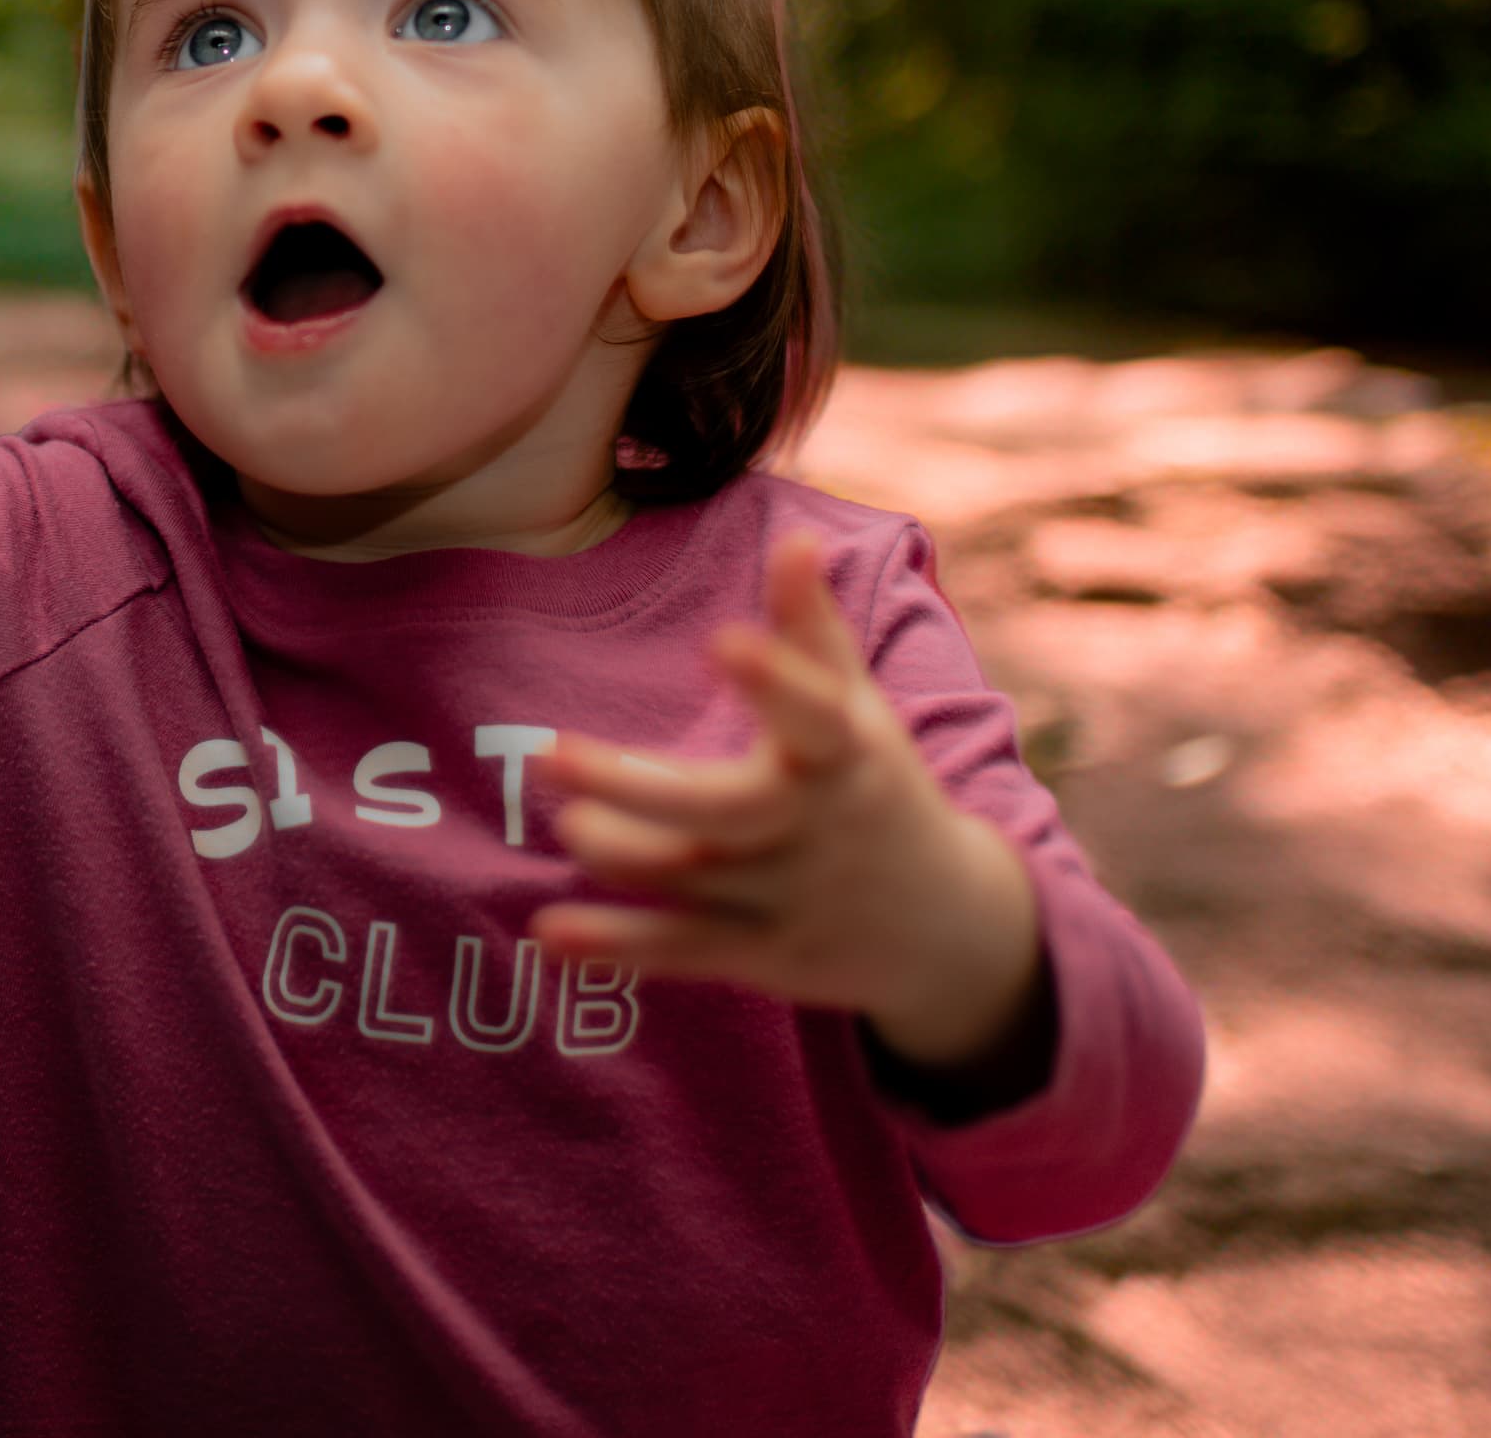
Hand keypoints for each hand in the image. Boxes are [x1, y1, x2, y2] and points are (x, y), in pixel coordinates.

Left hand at [530, 530, 1045, 1061]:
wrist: (946, 927)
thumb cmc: (877, 786)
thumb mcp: (860, 710)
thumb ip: (813, 629)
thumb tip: (791, 536)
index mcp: (845, 754)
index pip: (815, 715)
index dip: (775, 680)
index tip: (724, 640)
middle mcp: (815, 826)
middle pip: (729, 809)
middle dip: (642, 788)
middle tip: (550, 753)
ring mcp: (787, 897)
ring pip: (698, 881)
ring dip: (626, 859)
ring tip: (568, 825)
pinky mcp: (759, 955)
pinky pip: (682, 951)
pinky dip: (616, 947)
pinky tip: (544, 934)